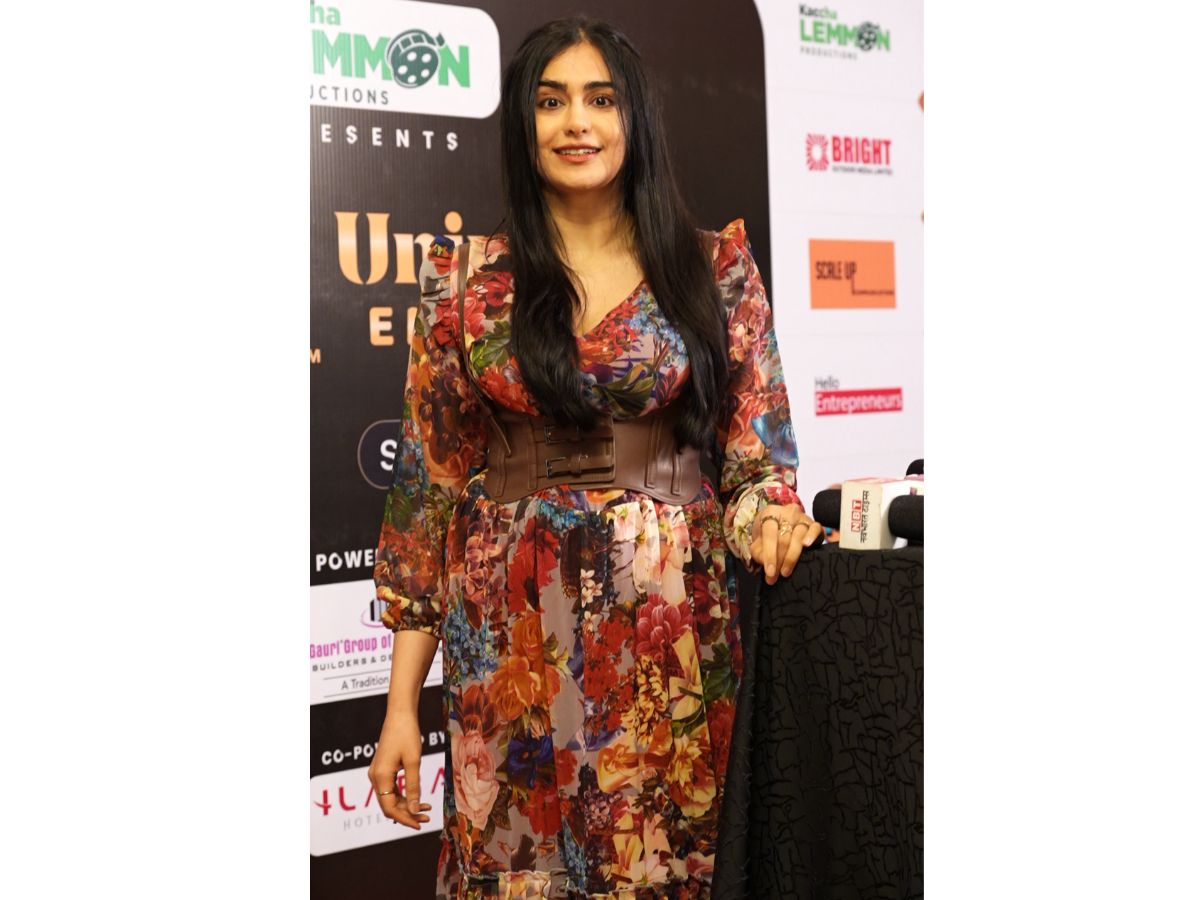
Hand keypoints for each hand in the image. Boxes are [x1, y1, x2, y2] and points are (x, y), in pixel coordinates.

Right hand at [368, 710, 431, 829]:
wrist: (400, 714)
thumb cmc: (407, 735)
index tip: (420, 825)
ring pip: (390, 798)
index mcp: (381, 776)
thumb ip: (414, 787)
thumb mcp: (414, 762)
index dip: (404, 819)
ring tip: (427, 808)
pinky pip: (391, 789)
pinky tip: (418, 797)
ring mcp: (377, 773)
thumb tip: (416, 810)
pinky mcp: (382, 769)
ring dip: (407, 805)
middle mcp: (375, 777)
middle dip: (407, 814)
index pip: (389, 808)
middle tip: (427, 818)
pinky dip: (404, 795)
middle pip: (389, 805)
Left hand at [749, 502, 822, 584]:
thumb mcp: (759, 539)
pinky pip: (815, 528)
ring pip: (798, 537)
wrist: (781, 523)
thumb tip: (765, 562)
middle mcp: (787, 512)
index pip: (769, 534)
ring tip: (785, 572)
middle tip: (774, 577)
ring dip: (791, 558)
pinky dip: (811, 536)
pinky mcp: (814, 523)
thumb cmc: (769, 532)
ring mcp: (802, 517)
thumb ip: (758, 550)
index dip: (769, 554)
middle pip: (784, 539)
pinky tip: (806, 546)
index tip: (769, 572)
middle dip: (779, 561)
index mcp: (770, 512)